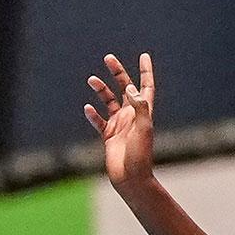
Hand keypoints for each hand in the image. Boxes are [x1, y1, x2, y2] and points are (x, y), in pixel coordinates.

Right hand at [84, 53, 155, 188]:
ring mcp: (119, 125)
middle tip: (108, 58)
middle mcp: (131, 116)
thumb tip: (131, 87)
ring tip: (92, 80)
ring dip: (101, 90)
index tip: (144, 56)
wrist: (131, 178)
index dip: (146, 72)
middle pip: (125, 88)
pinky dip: (92, 114)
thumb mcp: (143, 128)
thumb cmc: (140, 155)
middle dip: (118, 73)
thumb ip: (139, 107)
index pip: (146, 87)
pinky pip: (98, 121)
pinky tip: (88, 108)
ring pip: (109, 101)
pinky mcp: (108, 136)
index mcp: (143, 113)